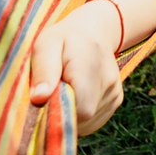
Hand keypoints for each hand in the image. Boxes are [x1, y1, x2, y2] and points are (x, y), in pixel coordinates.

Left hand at [28, 0, 126, 134]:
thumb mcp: (45, 46)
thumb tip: (39, 98)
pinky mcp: (116, 101)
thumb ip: (43, 71)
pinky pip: (92, 121)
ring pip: (86, 123)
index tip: (44, 102)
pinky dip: (79, 116)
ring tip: (63, 91)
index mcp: (89, 67)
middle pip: (82, 119)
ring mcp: (115, 93)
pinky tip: (74, 96)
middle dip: (61, 115)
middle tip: (50, 95)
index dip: (57, 113)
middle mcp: (108, 82)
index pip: (79, 109)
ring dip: (70, 115)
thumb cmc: (63, 40)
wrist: (92, 31)